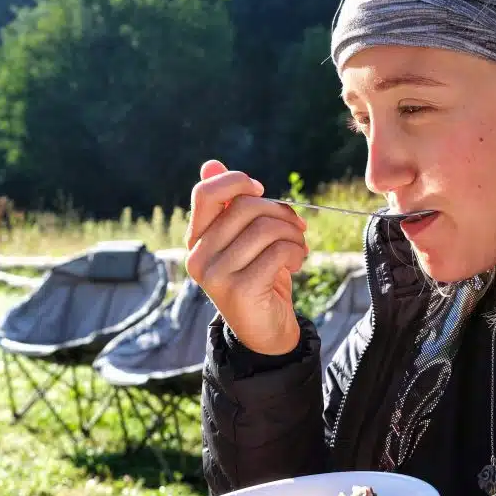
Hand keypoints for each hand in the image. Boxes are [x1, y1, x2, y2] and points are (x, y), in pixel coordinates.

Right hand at [184, 159, 308, 355]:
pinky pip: (276, 252)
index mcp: (197, 239)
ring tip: (298, 247)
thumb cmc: (258, 277)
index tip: (261, 191)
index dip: (236, 182)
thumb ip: (230, 205)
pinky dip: (295, 252)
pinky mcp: (238, 290)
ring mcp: (215, 275)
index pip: (206, 193)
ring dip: (293, 234)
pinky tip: (297, 263)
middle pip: (244, 207)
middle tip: (297, 228)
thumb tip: (211, 164)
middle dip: (280, 211)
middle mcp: (198, 256)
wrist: (265, 331)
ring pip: (264, 228)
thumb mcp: (244, 239)